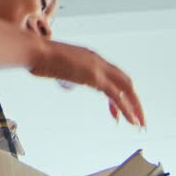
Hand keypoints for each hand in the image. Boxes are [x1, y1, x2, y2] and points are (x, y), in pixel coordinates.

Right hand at [29, 39, 144, 126]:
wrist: (35, 51)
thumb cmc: (39, 58)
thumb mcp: (58, 67)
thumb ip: (67, 74)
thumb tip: (66, 81)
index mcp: (90, 57)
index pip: (112, 75)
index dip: (119, 93)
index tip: (117, 111)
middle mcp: (98, 60)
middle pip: (125, 81)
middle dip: (135, 101)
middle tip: (139, 118)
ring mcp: (97, 67)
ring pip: (126, 88)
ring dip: (135, 107)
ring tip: (140, 124)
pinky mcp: (95, 77)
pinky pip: (117, 96)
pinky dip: (126, 109)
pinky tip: (130, 121)